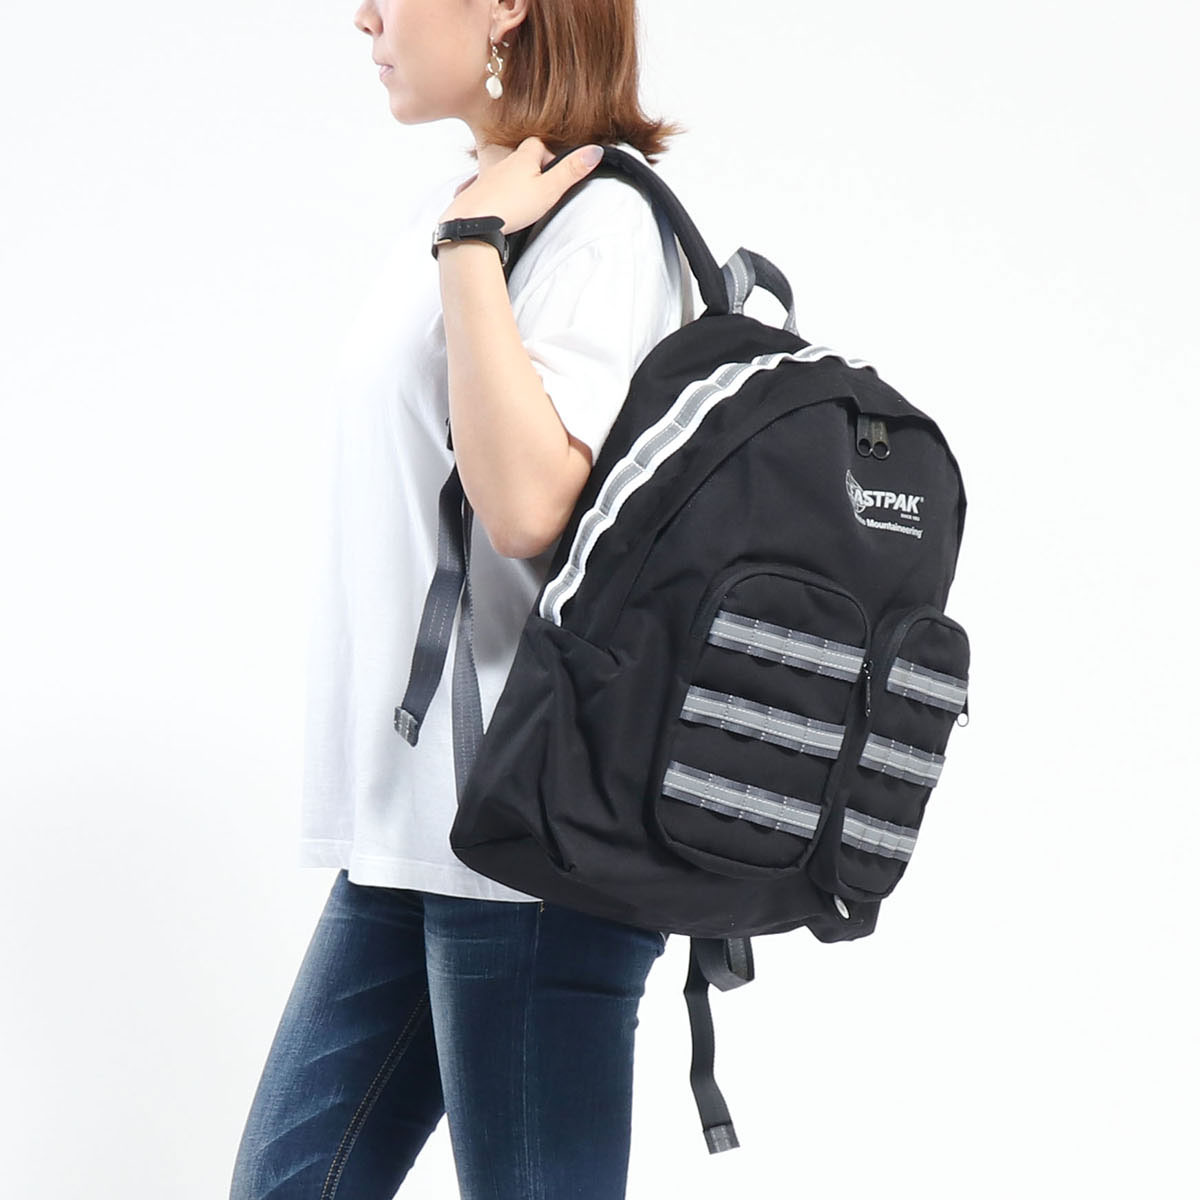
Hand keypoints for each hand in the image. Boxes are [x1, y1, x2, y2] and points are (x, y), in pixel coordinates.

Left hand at [437, 137, 604, 234]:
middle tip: (540, 187)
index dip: (548, 154)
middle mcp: (502, 164)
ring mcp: (486, 179)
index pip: (538, 145)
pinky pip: (482, 189)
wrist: (472, 222)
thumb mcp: (549, 190)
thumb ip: (571, 171)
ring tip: (520, 200)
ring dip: (511, 182)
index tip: (554, 171)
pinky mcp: (473, 195)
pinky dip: (489, 195)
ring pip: (502, 174)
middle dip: (530, 167)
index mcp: (522, 159)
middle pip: (519, 158)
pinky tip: (490, 205)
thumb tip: (596, 150)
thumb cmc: (511, 206)